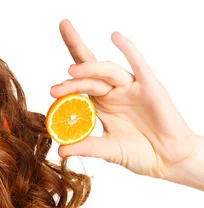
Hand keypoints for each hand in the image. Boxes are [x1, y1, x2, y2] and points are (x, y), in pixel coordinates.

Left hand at [51, 19, 203, 186]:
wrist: (168, 158)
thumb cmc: (139, 152)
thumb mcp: (108, 150)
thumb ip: (86, 147)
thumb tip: (60, 150)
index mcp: (98, 105)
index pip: (76, 88)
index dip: (64, 87)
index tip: (51, 93)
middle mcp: (111, 92)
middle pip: (88, 70)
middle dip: (72, 65)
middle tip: (54, 80)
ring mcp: (129, 87)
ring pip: (106, 72)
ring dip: (89, 69)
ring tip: (71, 71)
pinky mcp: (149, 86)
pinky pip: (138, 64)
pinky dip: (128, 49)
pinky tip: (115, 37)